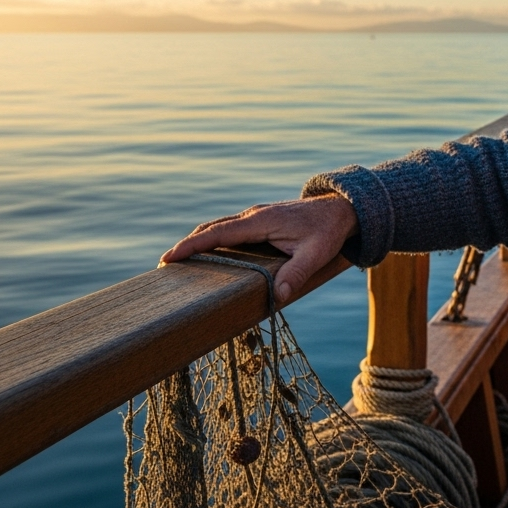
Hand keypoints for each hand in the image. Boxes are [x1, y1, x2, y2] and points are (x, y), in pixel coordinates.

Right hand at [160, 194, 359, 303]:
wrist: (341, 209)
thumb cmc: (328, 232)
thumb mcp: (316, 255)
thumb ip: (296, 274)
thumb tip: (277, 297)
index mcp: (260, 222)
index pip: (218, 233)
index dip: (192, 245)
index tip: (169, 257)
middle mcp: (252, 215)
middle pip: (211, 228)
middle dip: (188, 245)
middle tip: (165, 265)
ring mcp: (255, 216)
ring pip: (219, 227)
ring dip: (199, 241)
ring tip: (179, 261)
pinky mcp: (260, 220)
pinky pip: (229, 228)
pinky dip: (213, 238)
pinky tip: (208, 253)